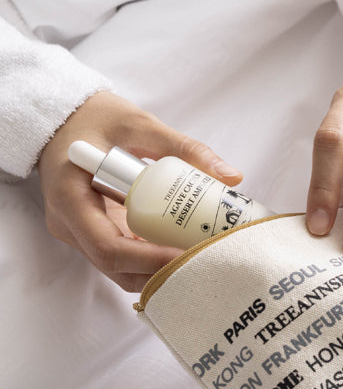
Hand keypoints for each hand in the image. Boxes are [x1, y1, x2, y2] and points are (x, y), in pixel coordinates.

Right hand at [37, 91, 242, 291]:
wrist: (64, 118)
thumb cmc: (95, 117)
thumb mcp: (140, 125)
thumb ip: (184, 148)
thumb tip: (231, 176)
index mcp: (70, 199)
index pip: (108, 248)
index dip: (150, 260)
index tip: (187, 253)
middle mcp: (70, 225)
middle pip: (117, 268)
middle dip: (161, 271)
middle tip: (204, 260)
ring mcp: (80, 233)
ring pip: (121, 270)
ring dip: (159, 270)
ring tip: (199, 257)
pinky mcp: (95, 232)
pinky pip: (124, 256)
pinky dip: (153, 259)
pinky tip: (183, 250)